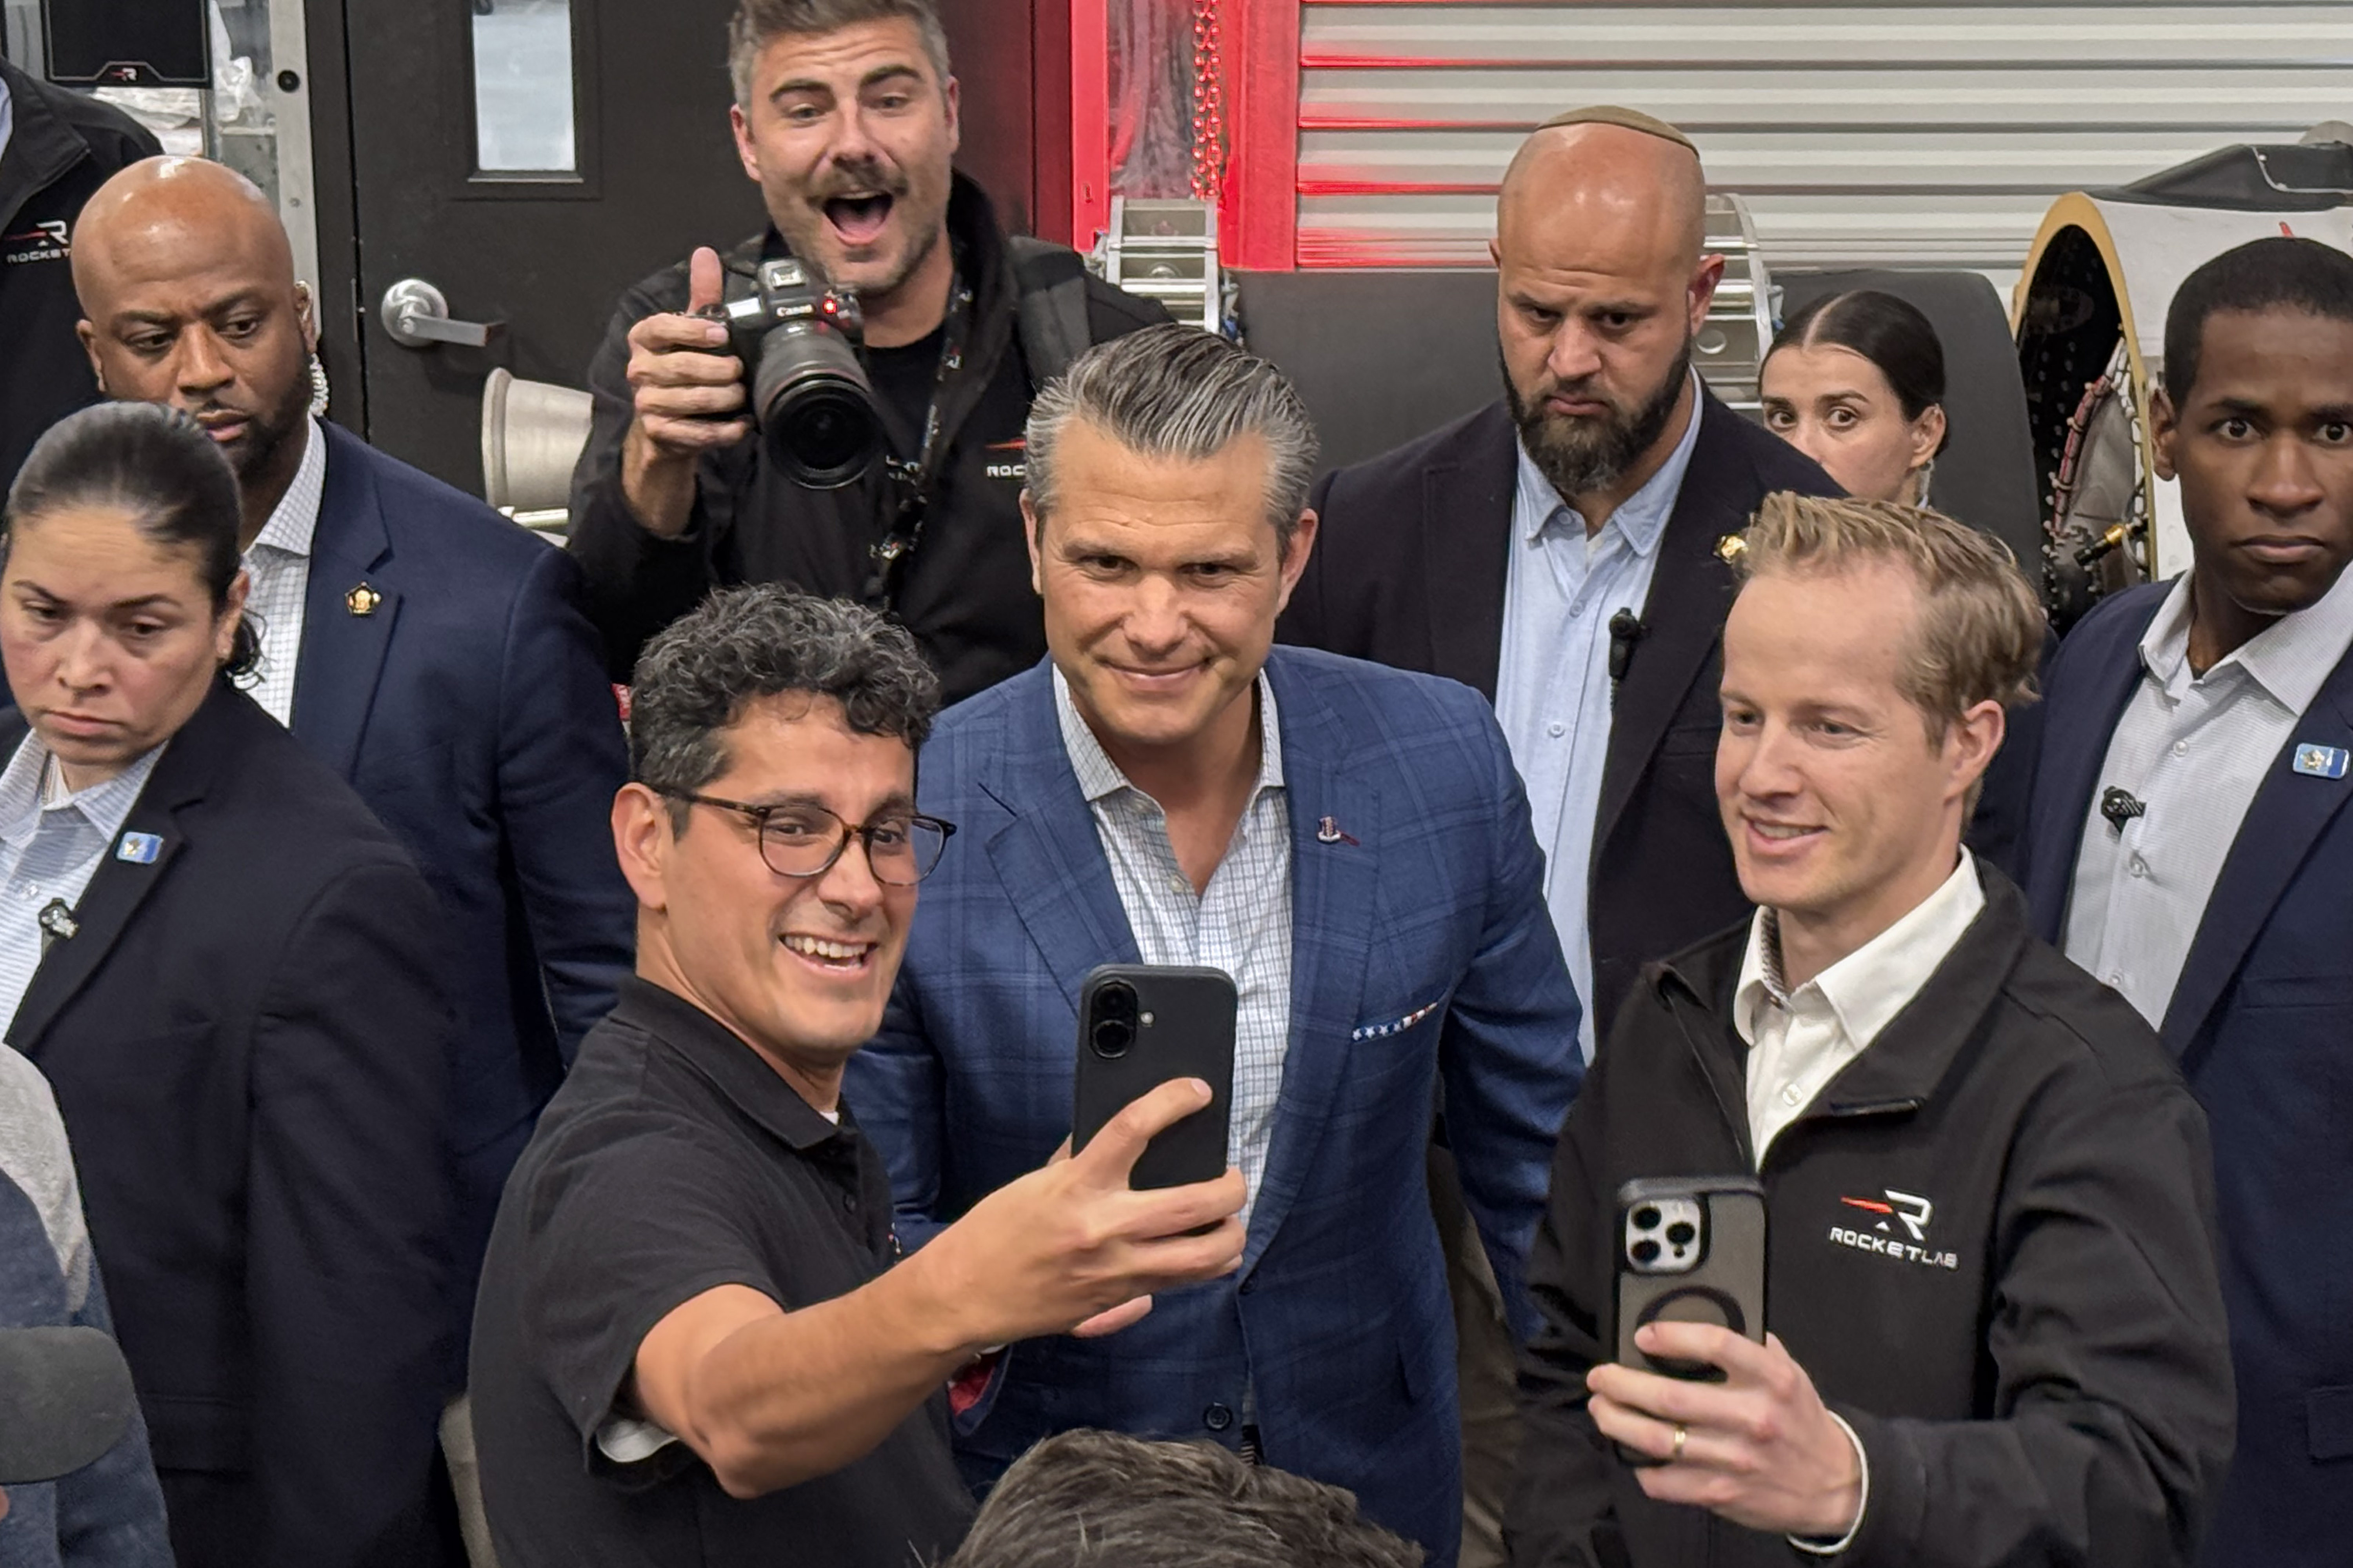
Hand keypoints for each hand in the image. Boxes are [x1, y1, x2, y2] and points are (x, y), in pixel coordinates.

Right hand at [619, 247, 749, 534]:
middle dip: (721, 370)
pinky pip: (699, 433)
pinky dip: (726, 431)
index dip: (693, 331)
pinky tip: (742, 425)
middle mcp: (639, 370)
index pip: (662, 327)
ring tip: (742, 395)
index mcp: (643, 339)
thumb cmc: (681, 370)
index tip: (723, 335)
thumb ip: (701, 296)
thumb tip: (705, 253)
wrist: (667, 428)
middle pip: (684, 367)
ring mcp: (646, 404)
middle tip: (740, 371)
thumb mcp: (690, 332)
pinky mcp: (659, 433)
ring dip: (727, 399)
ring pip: (693, 400)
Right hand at [913, 1078, 1246, 1351]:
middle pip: (1195, 1203)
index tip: (1197, 1091)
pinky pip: (1178, 1286)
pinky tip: (1207, 1253)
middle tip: (1233, 1175)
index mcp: (1076, 1186)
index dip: (1172, 1102)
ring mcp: (1115, 1271)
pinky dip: (1204, 1267)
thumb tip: (1120, 1133)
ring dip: (1231, 1235)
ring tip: (1230, 1220)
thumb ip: (1079, 1158)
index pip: (1133, 1128)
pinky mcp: (1116, 1300)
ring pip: (1203, 1257)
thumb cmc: (994, 1233)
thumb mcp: (1035, 1182)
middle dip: (1232, 1186)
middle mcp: (1102, 1229)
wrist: (964, 1296)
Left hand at [1586, 1324, 1861, 1539]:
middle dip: (1622, 1383)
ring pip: (1659, 1439)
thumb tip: (1705, 1314)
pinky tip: (1631, 1453)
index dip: (1672, 1336)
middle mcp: (1753, 1417)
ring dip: (1617, 1422)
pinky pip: (1666, 1481)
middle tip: (1600, 1376)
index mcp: (1772, 1379)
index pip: (1717, 1344)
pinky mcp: (1722, 1492)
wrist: (1836, 1484)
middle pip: (1670, 1397)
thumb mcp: (1790, 1372)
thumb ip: (1752, 1344)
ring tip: (1600, 1408)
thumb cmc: (1801, 1421)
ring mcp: (1735, 1458)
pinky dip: (1641, 1467)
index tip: (1643, 1335)